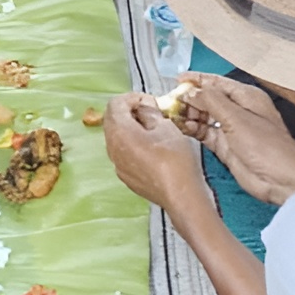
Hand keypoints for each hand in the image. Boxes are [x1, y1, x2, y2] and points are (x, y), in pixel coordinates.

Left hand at [102, 93, 206, 212]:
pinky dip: (132, 144)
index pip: (115, 104)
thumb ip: (150, 113)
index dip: (131, 97)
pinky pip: (123, 153)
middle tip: (149, 110)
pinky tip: (151, 147)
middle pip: (112, 120)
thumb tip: (144, 108)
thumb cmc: (175, 160)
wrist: (182, 196)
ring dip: (130, 128)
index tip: (148, 100)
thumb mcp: (166, 127)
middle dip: (128, 111)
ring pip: (117, 138)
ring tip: (152, 128)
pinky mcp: (126, 177)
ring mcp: (118, 165)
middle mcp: (112, 148)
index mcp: (120, 132)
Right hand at [176, 76, 294, 205]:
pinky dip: (193, 130)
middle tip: (172, 101)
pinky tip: (182, 128)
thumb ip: (212, 101)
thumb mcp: (237, 118)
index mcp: (246, 97)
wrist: (281, 180)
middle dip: (189, 98)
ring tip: (174, 114)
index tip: (177, 80)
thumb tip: (192, 91)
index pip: (216, 82)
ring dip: (189, 114)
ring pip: (204, 116)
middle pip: (207, 99)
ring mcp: (232, 129)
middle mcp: (239, 111)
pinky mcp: (226, 146)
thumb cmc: (272, 149)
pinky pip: (205, 133)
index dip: (196, 80)